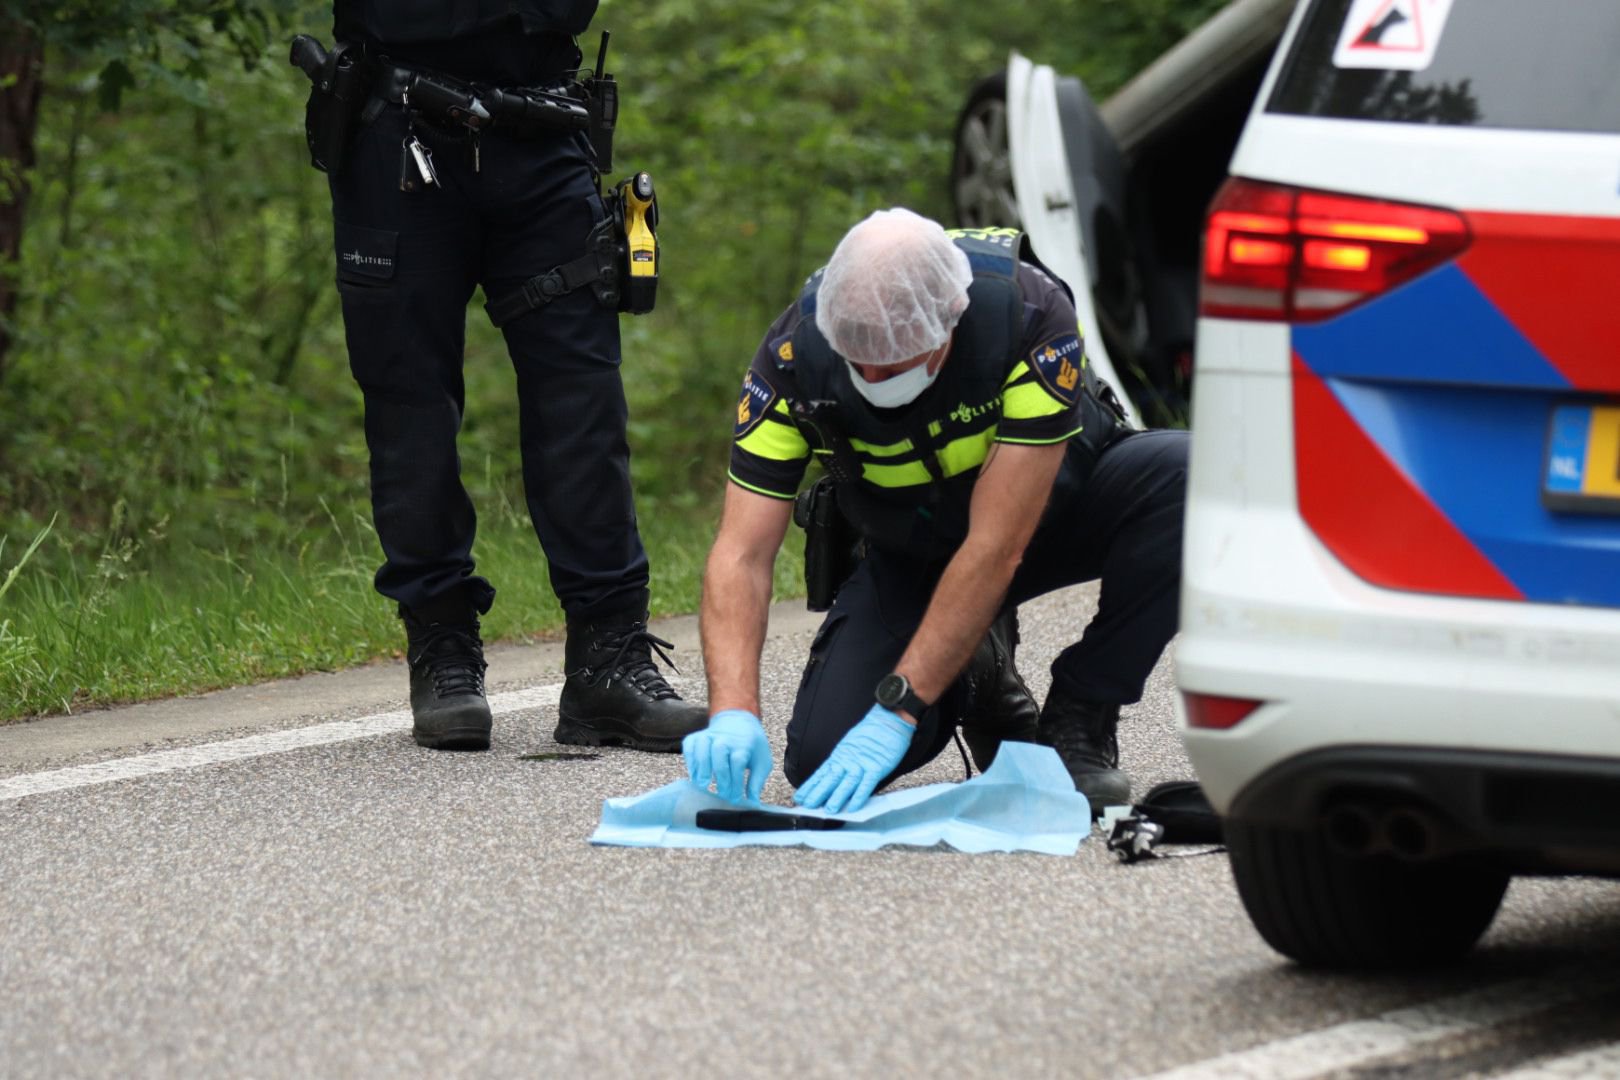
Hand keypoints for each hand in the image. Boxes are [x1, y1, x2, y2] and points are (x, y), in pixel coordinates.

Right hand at [683, 709, 772, 802]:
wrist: (737, 721)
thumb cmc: (750, 746)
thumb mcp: (761, 761)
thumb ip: (756, 782)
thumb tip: (753, 803)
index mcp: (743, 743)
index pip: (738, 761)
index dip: (735, 781)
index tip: (735, 797)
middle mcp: (725, 737)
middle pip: (719, 753)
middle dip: (720, 776)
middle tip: (722, 793)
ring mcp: (708, 735)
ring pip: (702, 748)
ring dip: (702, 768)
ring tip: (704, 785)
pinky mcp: (696, 737)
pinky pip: (689, 747)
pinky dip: (690, 761)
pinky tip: (694, 775)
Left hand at [793, 704, 914, 813]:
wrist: (888, 719)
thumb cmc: (870, 732)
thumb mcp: (849, 745)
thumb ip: (840, 760)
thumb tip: (829, 774)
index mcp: (839, 755)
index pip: (821, 773)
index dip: (810, 786)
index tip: (799, 797)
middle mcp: (848, 760)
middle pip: (830, 779)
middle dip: (818, 794)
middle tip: (807, 806)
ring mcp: (862, 764)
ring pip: (847, 783)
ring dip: (837, 797)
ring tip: (828, 810)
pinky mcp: (877, 767)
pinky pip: (867, 784)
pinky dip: (860, 796)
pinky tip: (854, 806)